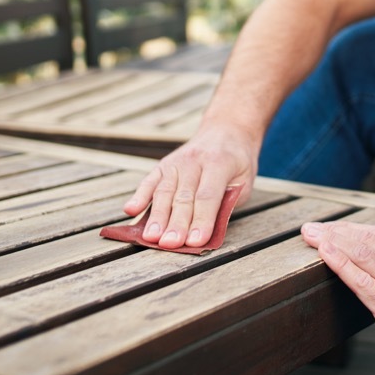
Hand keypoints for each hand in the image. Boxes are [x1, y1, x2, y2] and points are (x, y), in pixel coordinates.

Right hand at [122, 125, 257, 249]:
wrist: (226, 129)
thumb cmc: (237, 162)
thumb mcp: (244, 180)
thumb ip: (227, 203)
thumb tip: (208, 232)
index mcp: (220, 163)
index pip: (208, 196)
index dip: (201, 220)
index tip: (195, 241)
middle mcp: (195, 161)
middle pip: (183, 196)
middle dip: (176, 223)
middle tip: (169, 244)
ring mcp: (177, 161)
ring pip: (164, 191)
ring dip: (157, 216)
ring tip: (150, 238)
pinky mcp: (163, 164)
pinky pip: (149, 181)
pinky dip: (139, 195)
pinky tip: (130, 210)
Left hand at [301, 218, 374, 374]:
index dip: (349, 228)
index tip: (328, 226)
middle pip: (367, 241)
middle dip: (335, 231)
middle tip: (310, 227)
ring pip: (363, 255)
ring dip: (333, 242)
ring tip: (311, 235)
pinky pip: (362, 283)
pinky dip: (341, 264)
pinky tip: (325, 254)